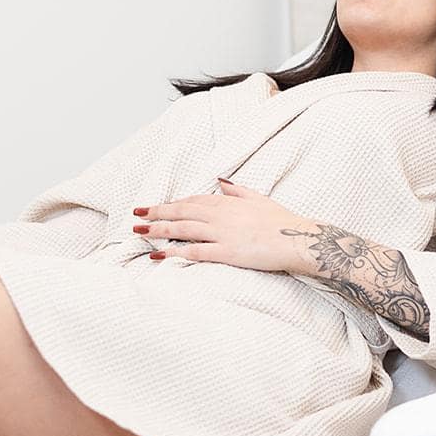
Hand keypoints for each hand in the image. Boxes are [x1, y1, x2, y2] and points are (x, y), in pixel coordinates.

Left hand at [133, 179, 313, 273]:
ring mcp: (222, 233)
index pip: (194, 200)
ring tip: (139, 231)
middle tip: (137, 213)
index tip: (157, 205)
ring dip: (158, 229)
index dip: (173, 202)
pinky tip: (158, 255)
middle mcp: (221, 215)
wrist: (299, 239)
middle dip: (157, 211)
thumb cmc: (283, 222)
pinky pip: (194, 251)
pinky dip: (174, 253)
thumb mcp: (259, 198)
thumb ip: (237, 190)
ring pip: (182, 228)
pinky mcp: (225, 252)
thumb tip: (220, 181)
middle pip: (182, 211)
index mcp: (229, 202)